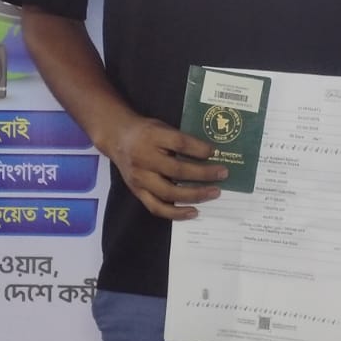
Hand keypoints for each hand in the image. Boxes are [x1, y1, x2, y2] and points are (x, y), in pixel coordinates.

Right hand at [106, 115, 226, 220]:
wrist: (117, 138)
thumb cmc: (146, 132)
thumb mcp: (162, 127)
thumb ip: (182, 139)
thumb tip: (211, 153)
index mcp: (152, 137)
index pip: (179, 143)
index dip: (199, 149)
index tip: (214, 151)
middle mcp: (144, 158)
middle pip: (176, 170)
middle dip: (203, 174)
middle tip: (223, 174)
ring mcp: (140, 178)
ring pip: (169, 193)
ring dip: (194, 195)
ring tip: (213, 193)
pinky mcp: (137, 192)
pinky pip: (157, 207)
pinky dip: (176, 213)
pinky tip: (194, 211)